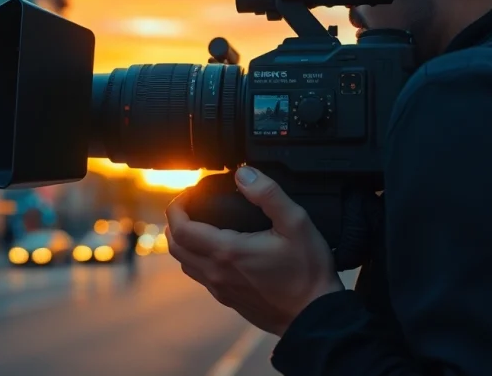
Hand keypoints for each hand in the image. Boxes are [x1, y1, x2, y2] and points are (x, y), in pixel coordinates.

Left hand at [166, 167, 343, 335]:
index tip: (188, 193)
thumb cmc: (308, 272)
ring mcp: (220, 289)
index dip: (176, 206)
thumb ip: (268, 194)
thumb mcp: (296, 223)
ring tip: (199, 223)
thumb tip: (243, 173)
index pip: (181, 228)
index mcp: (227, 252)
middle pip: (175, 246)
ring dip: (184, 241)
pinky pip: (200, 276)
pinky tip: (217, 249)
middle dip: (175, 222)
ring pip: (185, 263)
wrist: (316, 317)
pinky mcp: (228, 300)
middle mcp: (216, 273)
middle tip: (190, 205)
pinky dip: (197, 258)